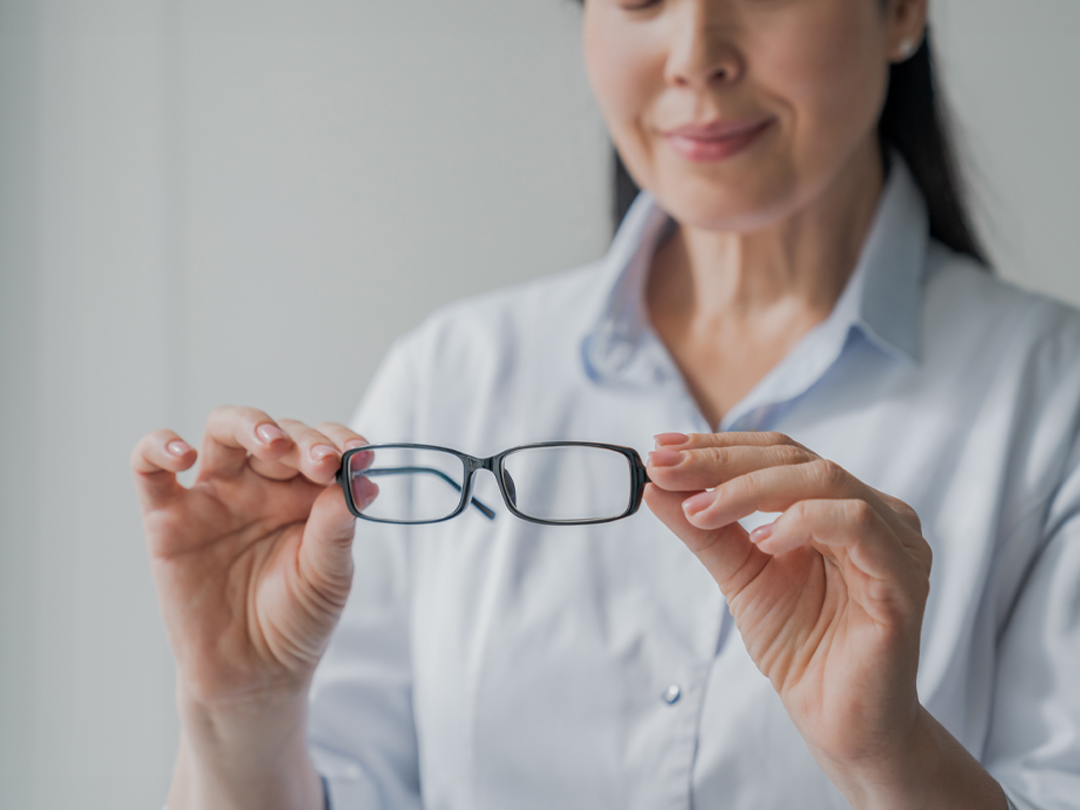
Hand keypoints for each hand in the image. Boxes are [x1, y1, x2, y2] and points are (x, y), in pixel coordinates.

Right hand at [132, 406, 374, 707]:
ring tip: (271, 443)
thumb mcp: (329, 577)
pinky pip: (150, 469)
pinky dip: (159, 448)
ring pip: (222, 431)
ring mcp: (215, 496)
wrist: (252, 674)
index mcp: (306, 492)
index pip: (323, 444)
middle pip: (277, 433)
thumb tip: (361, 480)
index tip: (359, 456)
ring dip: (248, 424)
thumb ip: (337, 529)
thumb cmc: (298, 621)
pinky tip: (182, 457)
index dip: (339, 440)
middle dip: (302, 439)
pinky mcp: (168, 518)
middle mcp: (262, 484)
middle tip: (322, 462)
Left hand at [644, 431, 932, 784]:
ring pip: (824, 478)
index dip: (717, 448)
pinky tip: (762, 543)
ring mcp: (894, 541)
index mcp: (836, 504)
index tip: (659, 451)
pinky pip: (855, 525)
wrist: (837, 721)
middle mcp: (872, 511)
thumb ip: (704, 529)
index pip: (776, 453)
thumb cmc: (799, 645)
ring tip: (701, 511)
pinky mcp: (901, 578)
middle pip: (795, 457)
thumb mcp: (739, 574)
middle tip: (665, 469)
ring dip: (751, 488)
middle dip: (721, 461)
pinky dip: (801, 522)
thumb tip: (654, 484)